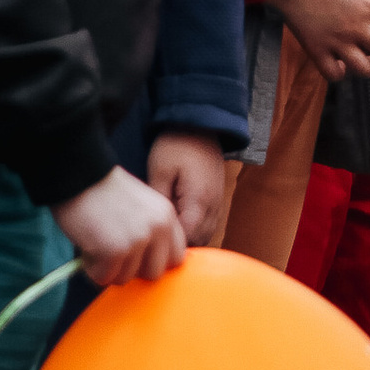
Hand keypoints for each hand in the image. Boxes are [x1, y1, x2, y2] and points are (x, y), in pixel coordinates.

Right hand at [56, 164, 185, 285]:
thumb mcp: (141, 207)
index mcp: (167, 216)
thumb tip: (147, 266)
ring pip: (126, 278)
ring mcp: (138, 240)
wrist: (78, 176)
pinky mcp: (115, 250)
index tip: (138, 260)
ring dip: (108, 268)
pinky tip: (88, 248)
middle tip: (114, 256)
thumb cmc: (102, 192)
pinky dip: (92, 269)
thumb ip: (151, 231)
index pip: (176, 257)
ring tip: (97, 245)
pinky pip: (104, 277)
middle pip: (154, 274)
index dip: (154, 262)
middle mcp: (158, 228)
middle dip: (132, 270)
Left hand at [146, 132, 231, 248]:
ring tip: (168, 232)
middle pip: (200, 240)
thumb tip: (154, 226)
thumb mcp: (159, 172)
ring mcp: (218, 201)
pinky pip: (210, 223)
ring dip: (190, 237)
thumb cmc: (176, 146)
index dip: (170, 245)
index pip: (187, 237)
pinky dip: (197, 228)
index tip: (151, 244)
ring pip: (207, 233)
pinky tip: (179, 222)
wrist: (199, 124)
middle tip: (157, 240)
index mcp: (199, 200)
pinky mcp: (217, 197)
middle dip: (180, 244)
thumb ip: (159, 201)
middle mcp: (213, 204)